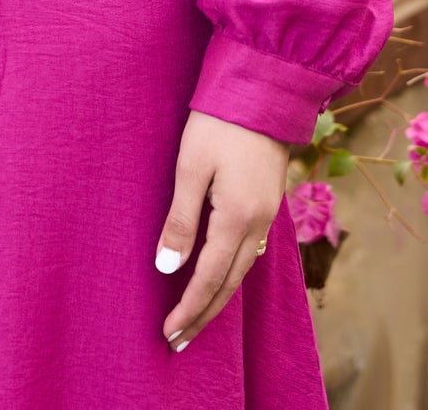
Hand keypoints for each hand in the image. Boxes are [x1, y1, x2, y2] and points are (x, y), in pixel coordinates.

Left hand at [154, 109, 289, 351]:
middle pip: (229, 284)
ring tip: (195, 320)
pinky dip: (231, 274)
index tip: (169, 334)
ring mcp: (267, 216)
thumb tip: (167, 268)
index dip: (189, 308)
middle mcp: (258, 225)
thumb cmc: (218, 123)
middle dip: (204, 315)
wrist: (262, 91)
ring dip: (218, 298)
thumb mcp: (190, 168)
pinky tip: (219, 278)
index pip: (209, 278)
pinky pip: (248, 252)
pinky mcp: (266, 204)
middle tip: (179, 343)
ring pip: (241, 271)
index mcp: (237, 218)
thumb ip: (181, 220)